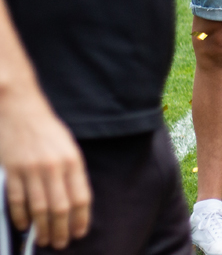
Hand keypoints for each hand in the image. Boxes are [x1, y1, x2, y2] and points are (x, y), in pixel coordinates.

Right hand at [0, 90, 91, 248]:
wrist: (20, 109)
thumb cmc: (46, 128)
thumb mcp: (68, 146)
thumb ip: (72, 172)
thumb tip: (74, 201)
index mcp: (73, 160)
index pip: (81, 197)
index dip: (81, 219)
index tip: (80, 232)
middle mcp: (54, 167)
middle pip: (60, 208)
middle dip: (61, 229)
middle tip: (60, 243)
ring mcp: (31, 170)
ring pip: (39, 208)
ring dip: (42, 228)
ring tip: (44, 240)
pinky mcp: (12, 171)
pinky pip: (16, 200)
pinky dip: (21, 216)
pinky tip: (25, 225)